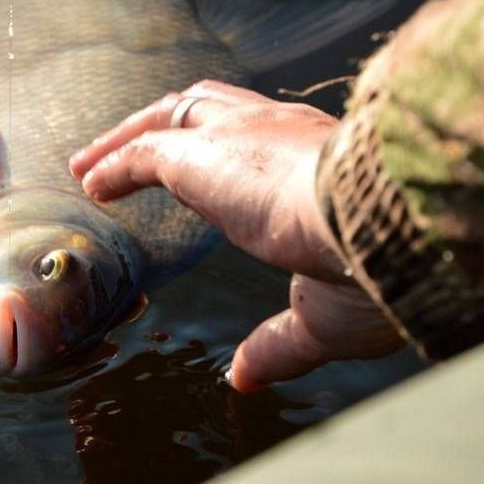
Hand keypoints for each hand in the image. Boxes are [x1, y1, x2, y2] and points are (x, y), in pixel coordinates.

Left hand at [68, 80, 403, 391]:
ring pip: (174, 115)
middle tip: (124, 153)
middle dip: (165, 125)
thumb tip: (243, 376)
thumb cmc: (379, 271)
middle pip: (209, 107)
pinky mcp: (207, 155)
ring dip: (126, 138)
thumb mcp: (323, 318)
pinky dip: (115, 163)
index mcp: (319, 160)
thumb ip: (277, 343)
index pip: (262, 136)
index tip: (197, 173)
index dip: (221, 150)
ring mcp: (243, 137)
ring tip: (88, 165)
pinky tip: (91, 182)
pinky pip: (147, 151)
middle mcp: (281, 132)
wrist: (395, 225)